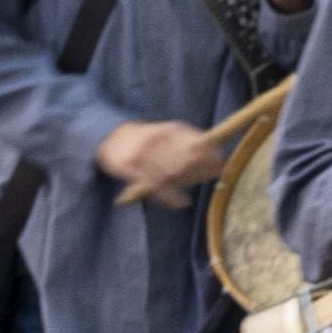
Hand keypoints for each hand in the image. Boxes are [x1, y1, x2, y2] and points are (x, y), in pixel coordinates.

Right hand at [95, 116, 223, 201]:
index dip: (213, 157)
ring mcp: (144, 153)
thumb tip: (218, 159)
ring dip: (187, 182)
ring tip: (191, 186)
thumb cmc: (148, 139)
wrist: (111, 137)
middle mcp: (159, 139)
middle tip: (207, 177)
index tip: (220, 166)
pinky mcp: (132, 168)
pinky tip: (183, 202)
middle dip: (202, 171)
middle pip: (189, 160)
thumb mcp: (170, 133)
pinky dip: (173, 197)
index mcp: (172, 129)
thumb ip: (191, 142)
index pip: (200, 144)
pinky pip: (157, 186)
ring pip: (174, 174)